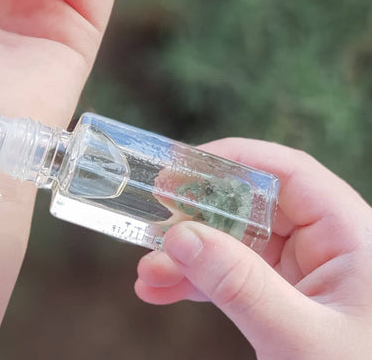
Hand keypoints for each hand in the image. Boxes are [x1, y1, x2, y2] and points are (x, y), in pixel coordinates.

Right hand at [135, 139, 371, 358]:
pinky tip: (163, 289)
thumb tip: (182, 236)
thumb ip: (240, 285)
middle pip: (252, 205)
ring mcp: (303, 269)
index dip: (232, 161)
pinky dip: (198, 281)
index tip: (180, 169)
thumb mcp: (299, 338)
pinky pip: (235, 274)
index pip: (287, 173)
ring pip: (236, 242)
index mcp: (349, 234)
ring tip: (149, 273)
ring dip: (189, 256)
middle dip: (198, 218)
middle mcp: (325, 243)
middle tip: (155, 223)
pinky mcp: (285, 294)